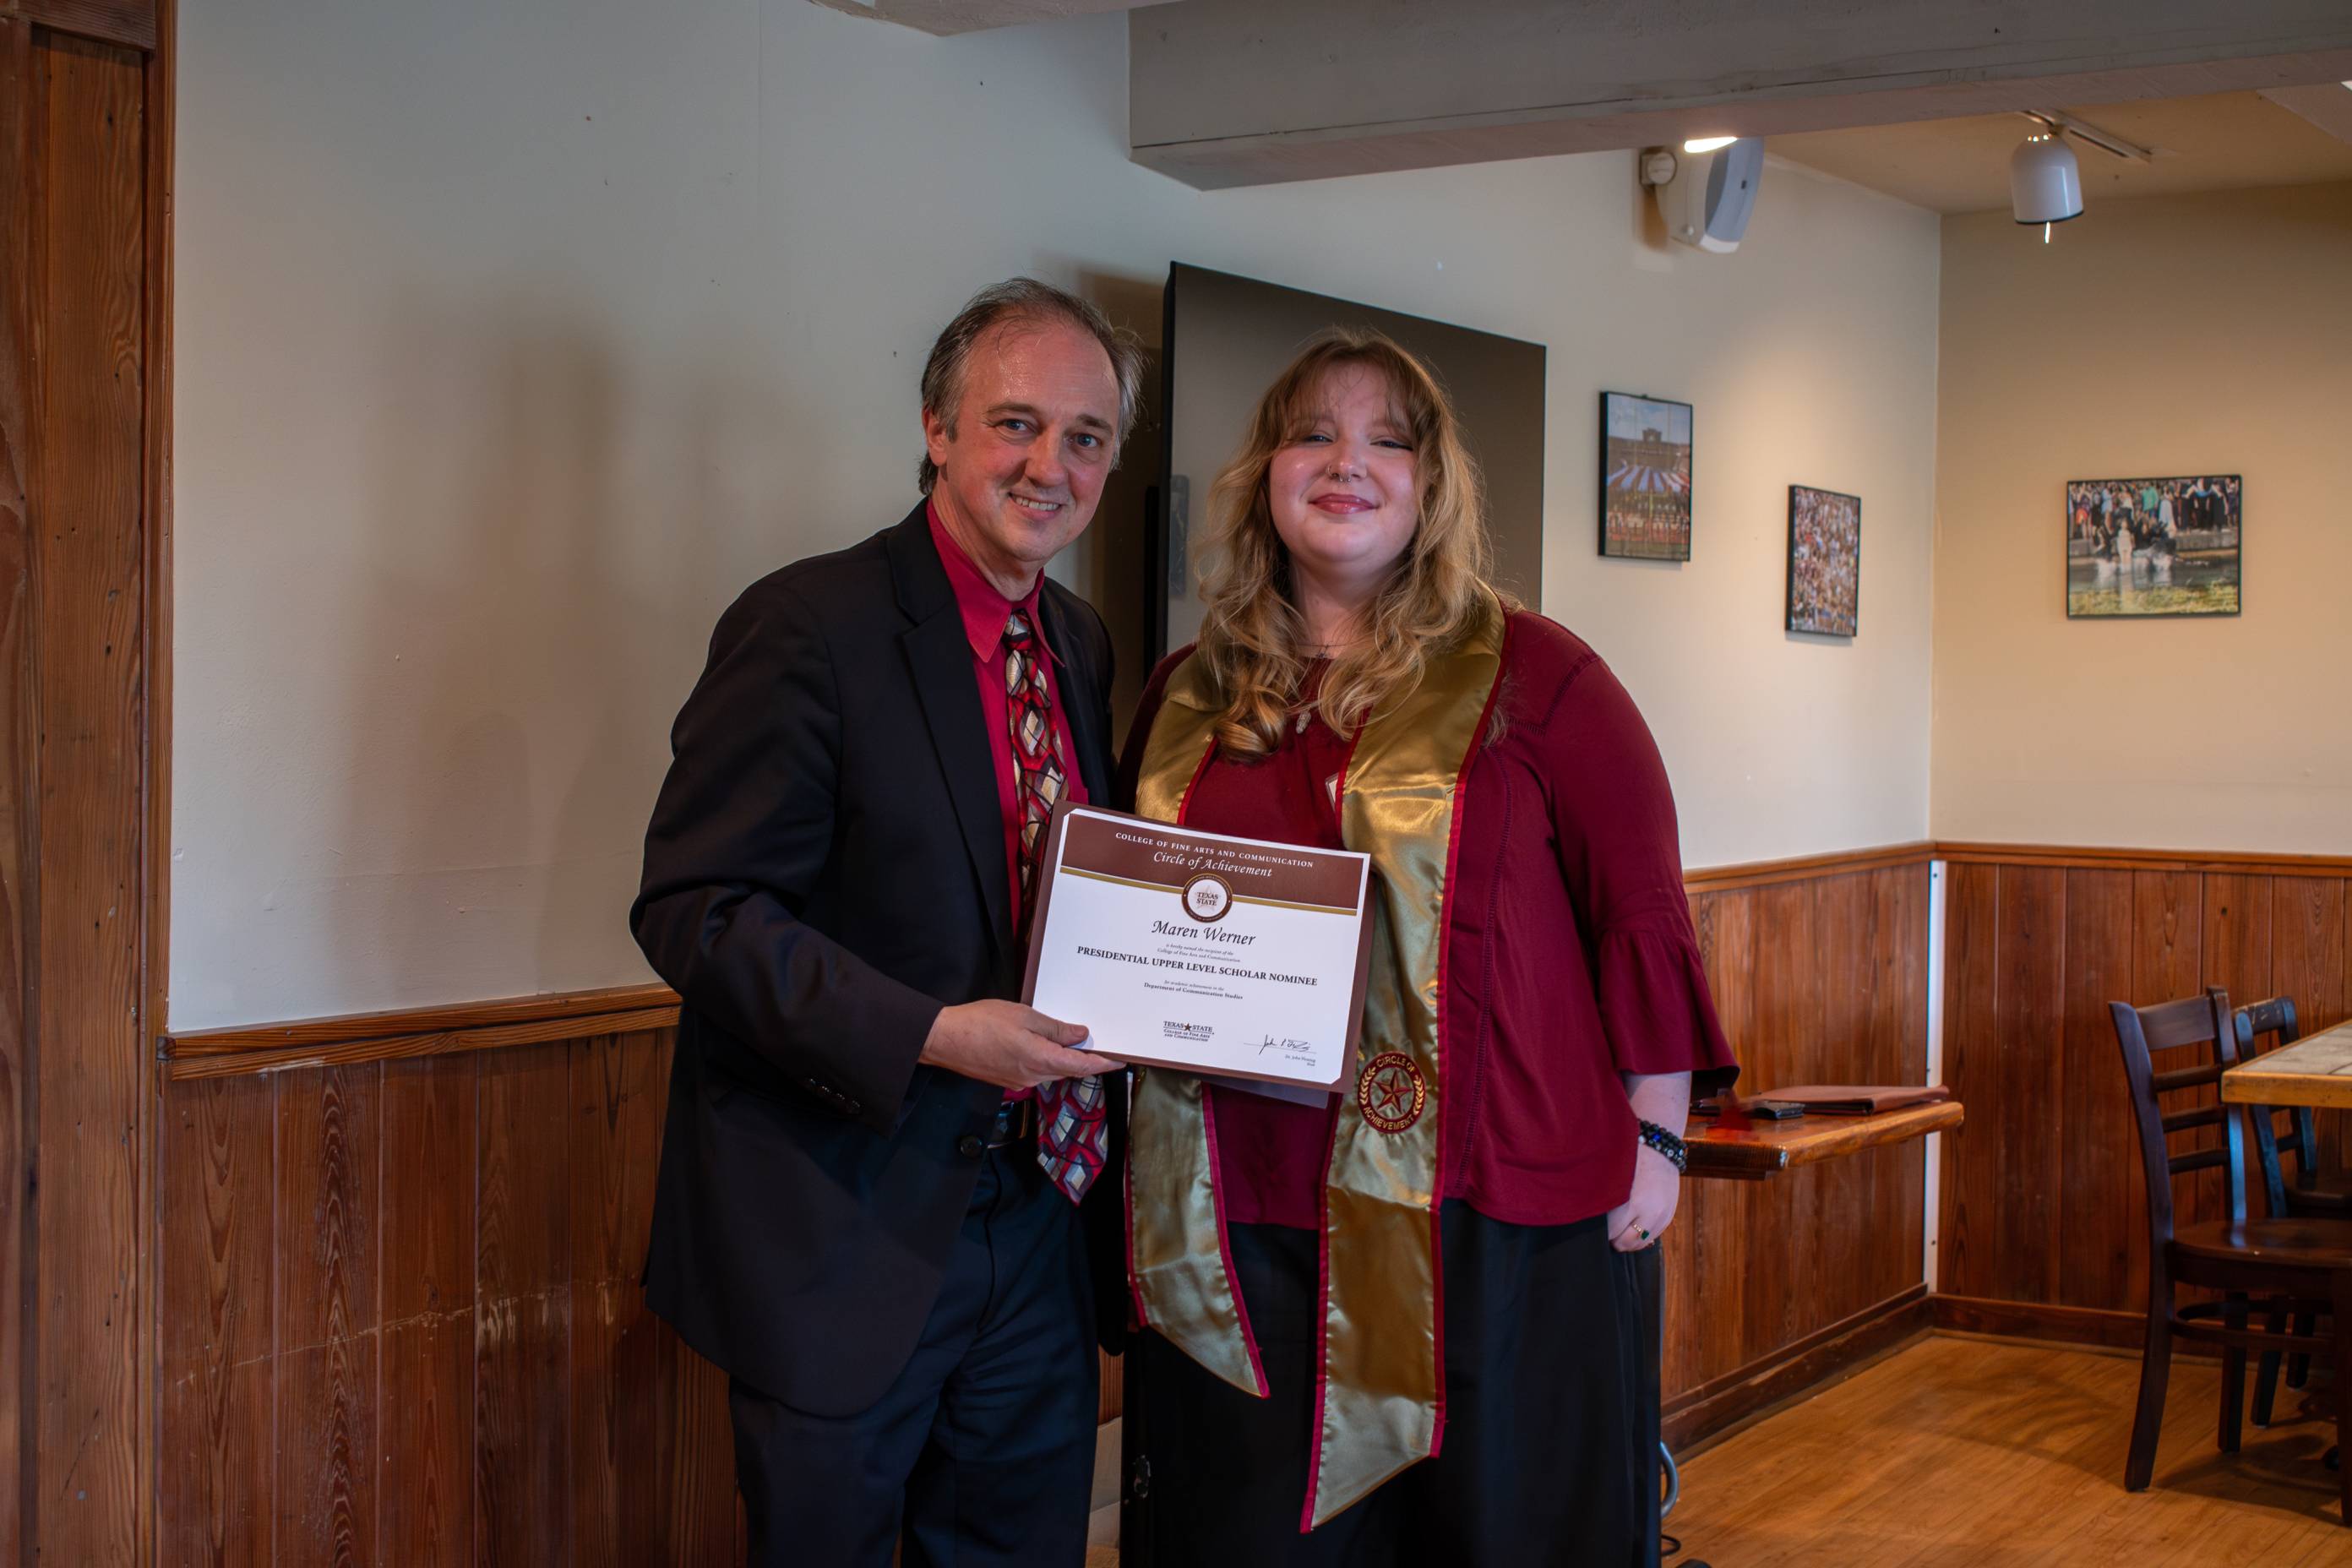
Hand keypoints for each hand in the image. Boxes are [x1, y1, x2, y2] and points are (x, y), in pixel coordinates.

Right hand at [918, 1000, 1123, 1091]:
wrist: (945, 1040)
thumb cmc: (981, 1023)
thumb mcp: (1024, 1016)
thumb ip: (1055, 1028)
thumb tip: (1079, 1035)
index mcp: (1041, 1059)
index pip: (1082, 1066)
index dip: (1102, 1064)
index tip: (1119, 1061)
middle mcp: (1033, 1076)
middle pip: (1068, 1070)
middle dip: (1084, 1059)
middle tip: (1097, 1043)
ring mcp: (1019, 1081)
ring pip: (1051, 1071)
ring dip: (1063, 1059)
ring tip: (1069, 1040)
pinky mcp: (1007, 1080)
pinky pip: (1035, 1071)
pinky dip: (1044, 1060)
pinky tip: (1041, 1045)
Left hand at [1605, 1144, 1680, 1251]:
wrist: (1661, 1151)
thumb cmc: (1632, 1160)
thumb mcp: (1615, 1176)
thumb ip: (1604, 1197)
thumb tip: (1587, 1215)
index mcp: (1633, 1202)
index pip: (1611, 1232)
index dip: (1601, 1231)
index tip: (1595, 1224)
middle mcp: (1649, 1213)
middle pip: (1625, 1243)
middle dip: (1613, 1238)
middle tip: (1607, 1228)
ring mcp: (1661, 1217)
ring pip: (1638, 1244)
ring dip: (1627, 1239)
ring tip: (1619, 1227)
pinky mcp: (1668, 1218)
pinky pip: (1651, 1238)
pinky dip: (1640, 1235)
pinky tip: (1633, 1223)